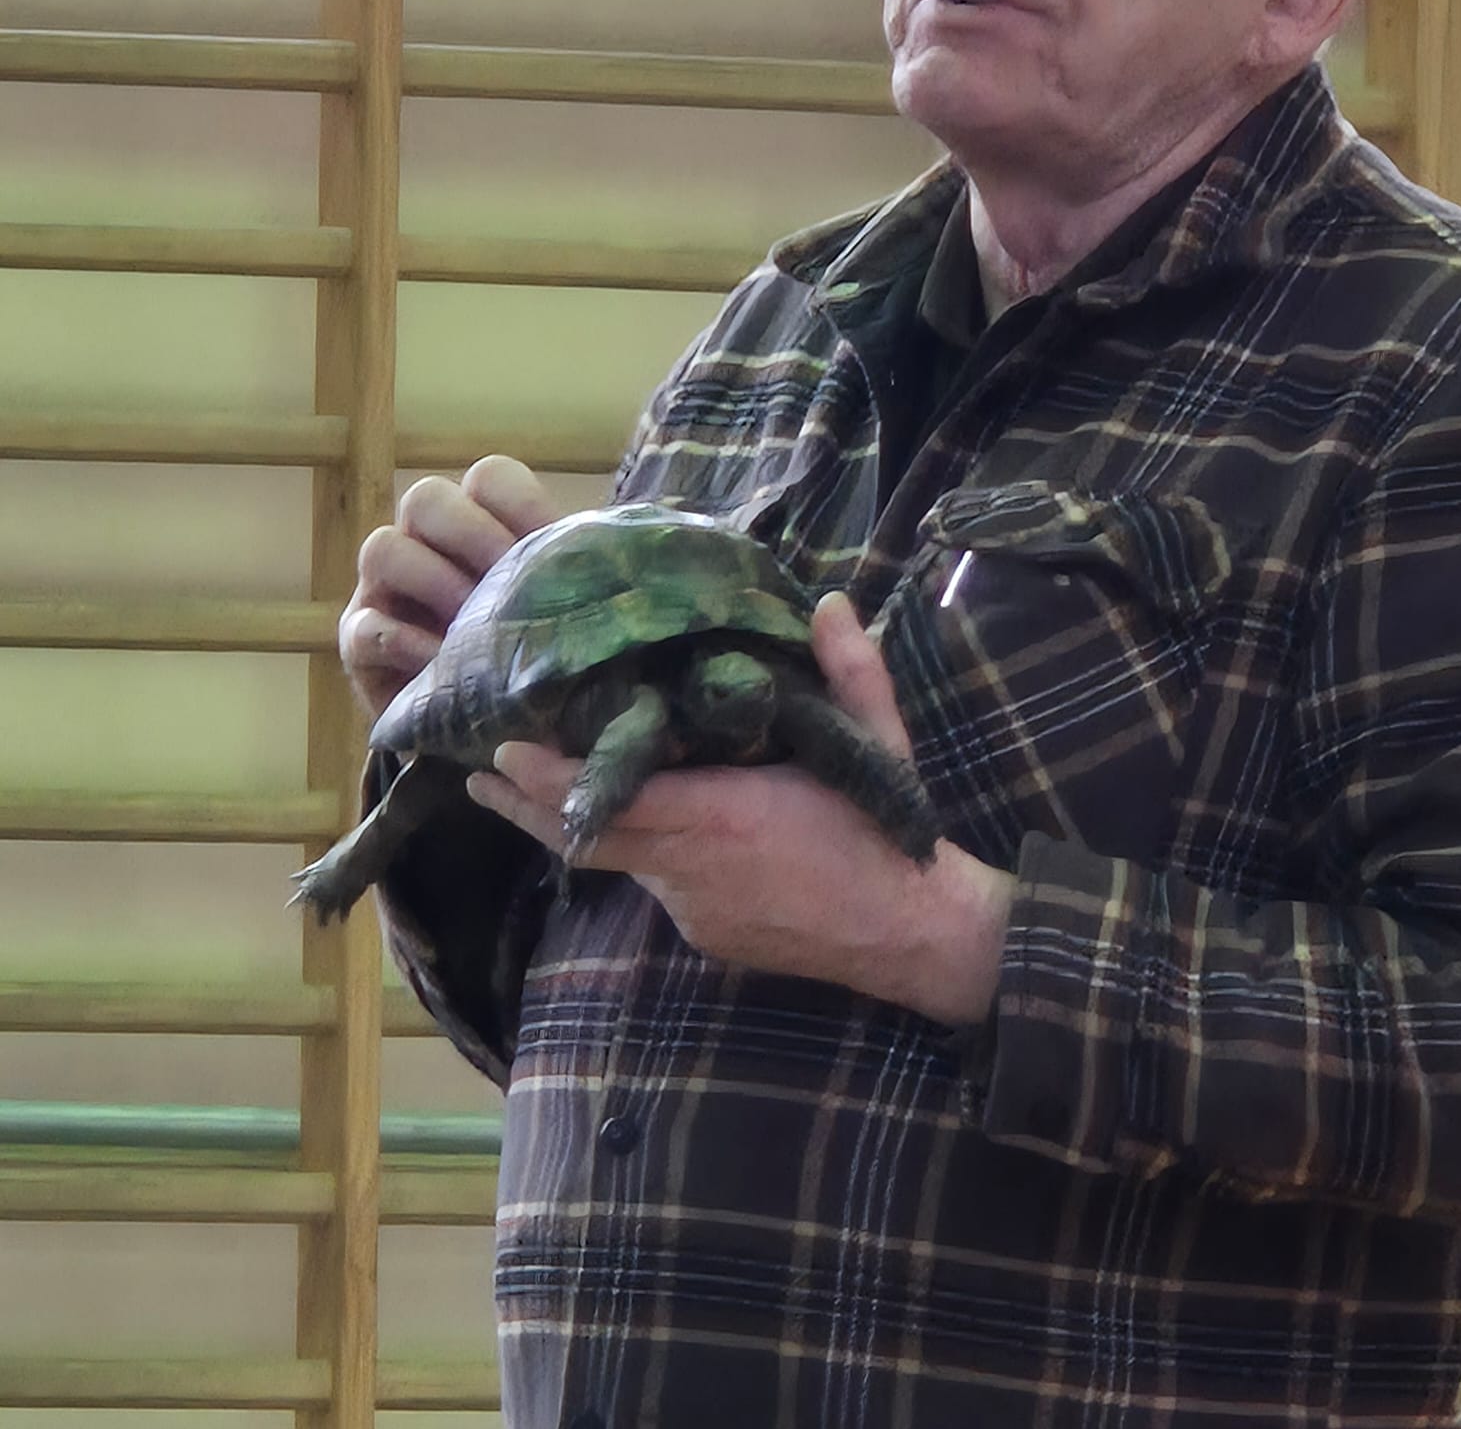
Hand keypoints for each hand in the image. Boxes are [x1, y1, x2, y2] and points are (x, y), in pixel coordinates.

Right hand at [338, 455, 562, 718]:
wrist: (484, 733)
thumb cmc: (530, 659)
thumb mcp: (560, 617)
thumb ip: (579, 587)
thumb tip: (636, 573)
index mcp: (482, 523)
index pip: (490, 478)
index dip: (521, 503)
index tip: (551, 545)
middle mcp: (427, 543)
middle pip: (428, 499)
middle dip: (472, 535)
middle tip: (508, 581)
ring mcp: (385, 588)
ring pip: (384, 547)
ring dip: (434, 582)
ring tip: (473, 628)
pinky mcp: (359, 642)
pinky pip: (364, 625)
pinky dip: (403, 643)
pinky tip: (441, 665)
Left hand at [469, 592, 1015, 1027]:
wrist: (908, 933)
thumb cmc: (885, 834)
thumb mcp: (879, 742)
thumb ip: (851, 669)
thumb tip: (827, 602)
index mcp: (725, 816)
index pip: (616, 799)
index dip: (552, 779)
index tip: (504, 746)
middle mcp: (692, 869)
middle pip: (587, 838)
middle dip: (528, 802)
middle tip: (477, 768)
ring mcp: (692, 909)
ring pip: (619, 860)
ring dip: (572, 825)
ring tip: (519, 787)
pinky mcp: (702, 932)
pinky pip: (654, 883)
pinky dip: (635, 851)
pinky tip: (627, 822)